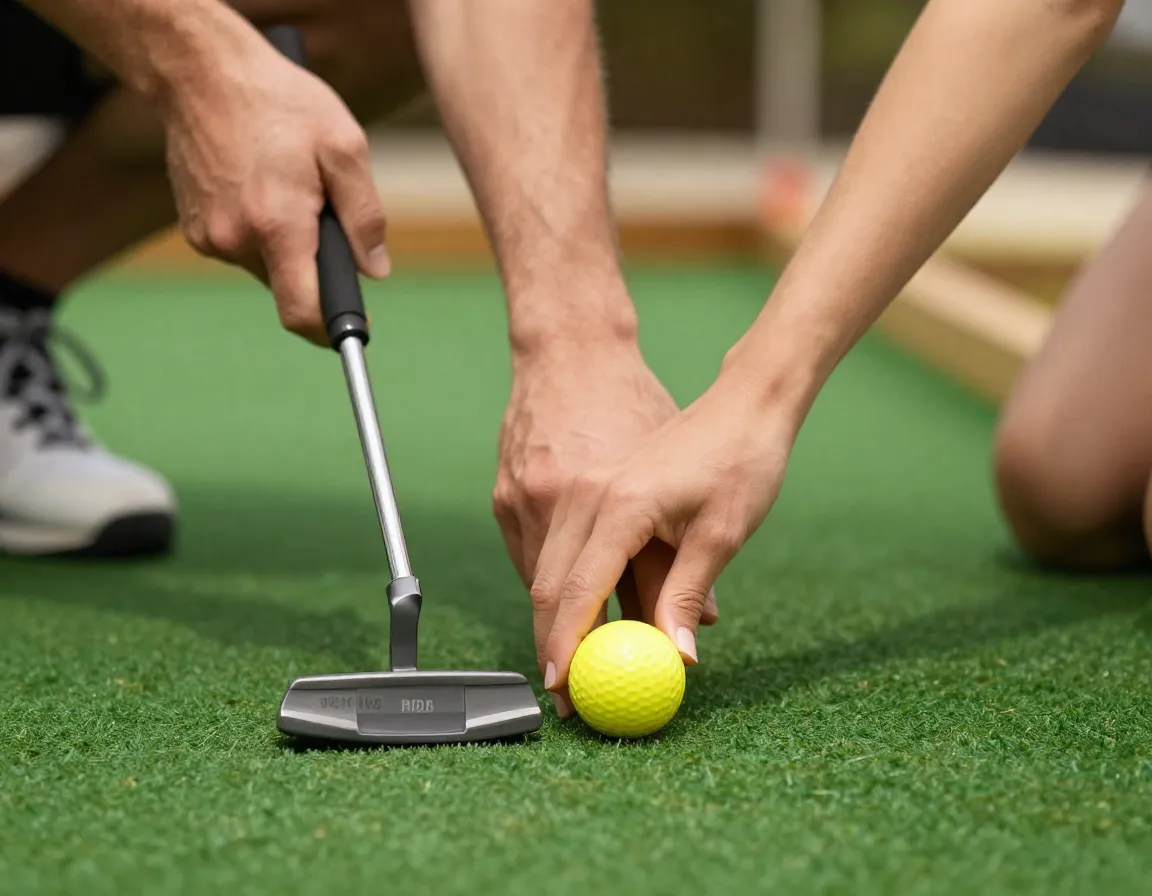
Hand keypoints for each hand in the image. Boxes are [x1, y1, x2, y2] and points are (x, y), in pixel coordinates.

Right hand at [161, 41, 389, 344]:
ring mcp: (209, 237)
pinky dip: (260, 231)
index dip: (333, 331)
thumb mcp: (344, 147)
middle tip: (320, 209)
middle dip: (314, 264)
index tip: (356, 330)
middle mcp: (236, 240)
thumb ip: (365, 216)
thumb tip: (376, 270)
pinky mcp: (193, 229)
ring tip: (287, 187)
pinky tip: (260, 186)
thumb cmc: (280, 102)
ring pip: (266, 267)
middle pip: (289, 286)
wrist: (200, 71)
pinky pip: (241, 248)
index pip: (303, 312)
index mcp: (278, 225)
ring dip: (287, 244)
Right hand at [531, 370, 796, 697]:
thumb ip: (687, 595)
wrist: (737, 400)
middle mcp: (583, 492)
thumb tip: (677, 660)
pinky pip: (550, 544)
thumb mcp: (721, 533)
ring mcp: (572, 482)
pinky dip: (560, 583)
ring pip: (544, 565)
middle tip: (565, 697)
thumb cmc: (738, 459)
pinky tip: (579, 612)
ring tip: (570, 664)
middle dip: (551, 643)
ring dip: (554, 617)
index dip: (568, 647)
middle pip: (548, 583)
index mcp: (619, 504)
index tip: (567, 693)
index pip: (579, 590)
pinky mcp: (572, 479)